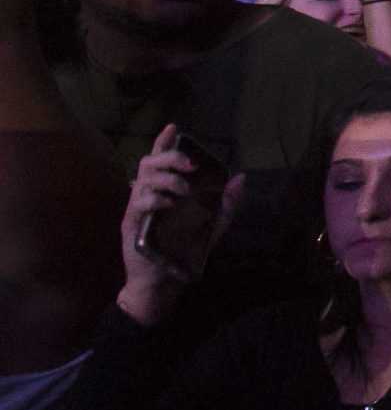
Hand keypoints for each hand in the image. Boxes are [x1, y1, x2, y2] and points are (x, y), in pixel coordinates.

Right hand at [117, 125, 244, 326]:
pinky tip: (170, 204)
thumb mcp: (212, 226)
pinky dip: (156, 198)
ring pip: (143, 178)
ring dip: (167, 178)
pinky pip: (138, 202)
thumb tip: (241, 178)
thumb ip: (226, 204)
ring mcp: (137, 208)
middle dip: (170, 156)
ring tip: (184, 189)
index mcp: (164, 192)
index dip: (164, 142)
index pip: (161, 161)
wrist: (161, 282)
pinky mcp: (131, 223)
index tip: (174, 127)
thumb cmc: (182, 252)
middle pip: (149, 163)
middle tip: (190, 165)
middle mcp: (148, 195)